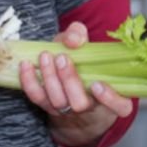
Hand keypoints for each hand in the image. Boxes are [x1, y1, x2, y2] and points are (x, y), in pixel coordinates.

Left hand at [18, 21, 134, 144]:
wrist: (65, 83)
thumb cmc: (82, 64)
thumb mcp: (84, 45)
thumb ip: (80, 36)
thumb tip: (73, 40)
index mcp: (111, 96)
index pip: (120, 107)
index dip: (111, 99)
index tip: (97, 84)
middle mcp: (90, 107)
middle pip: (80, 103)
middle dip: (69, 81)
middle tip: (62, 58)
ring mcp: (66, 110)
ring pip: (58, 101)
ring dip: (49, 78)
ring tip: (45, 56)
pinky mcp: (47, 106)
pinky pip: (37, 98)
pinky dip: (29, 81)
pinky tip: (26, 65)